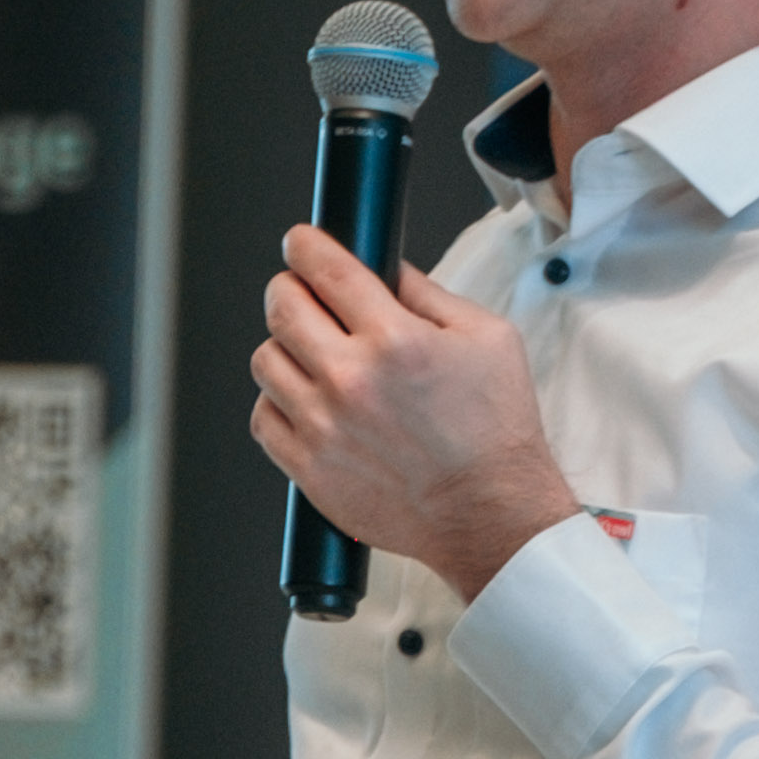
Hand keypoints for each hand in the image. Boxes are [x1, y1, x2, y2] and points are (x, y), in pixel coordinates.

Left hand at [252, 226, 574, 603]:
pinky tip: (309, 403)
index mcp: (396, 340)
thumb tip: (384, 269)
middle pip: (281, 307)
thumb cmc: (496, 431)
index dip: (304, 245)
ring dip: (285, 348)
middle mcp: (351, 380)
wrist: (490, 514)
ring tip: (314, 356)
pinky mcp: (309, 468)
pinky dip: (279, 403)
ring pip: (265, 360)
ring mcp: (324, 427)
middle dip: (289, 288)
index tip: (300, 243)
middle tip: (303, 294)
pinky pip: (263, 418)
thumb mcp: (487, 338)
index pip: (326, 269)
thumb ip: (429, 294)